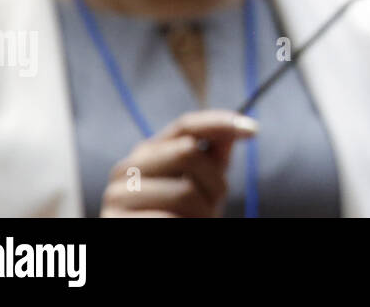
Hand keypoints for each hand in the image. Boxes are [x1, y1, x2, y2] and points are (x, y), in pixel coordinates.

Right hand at [99, 110, 258, 216]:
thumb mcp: (202, 185)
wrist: (156, 246)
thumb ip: (214, 156)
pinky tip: (179, 228)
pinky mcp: (116, 222)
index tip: (253, 130)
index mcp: (147, 153)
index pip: (185, 124)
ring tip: (195, 221)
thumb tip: (237, 127)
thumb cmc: (181, 218)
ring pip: (184, 191)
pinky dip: (185, 226)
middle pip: (188, 152)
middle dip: (213, 182)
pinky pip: (168, 219)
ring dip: (202, 212)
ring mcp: (116, 196)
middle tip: (212, 206)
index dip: (220, 122)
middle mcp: (126, 168)